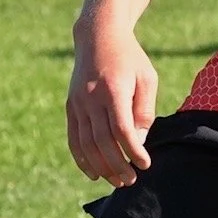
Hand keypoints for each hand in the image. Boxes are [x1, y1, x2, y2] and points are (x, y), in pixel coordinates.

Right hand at [67, 21, 157, 186]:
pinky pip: (73, 138)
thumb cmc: (129, 59)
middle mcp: (91, 98)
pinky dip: (82, 159)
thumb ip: (143, 110)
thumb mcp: (147, 78)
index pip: (121, 130)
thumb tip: (138, 141)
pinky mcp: (70, 106)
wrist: (97, 37)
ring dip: (101, 167)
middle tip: (131, 180)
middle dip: (118, 165)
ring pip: (86, 144)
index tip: (145, 164)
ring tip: (117, 181)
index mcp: (113, 90)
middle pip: (102, 142)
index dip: (133, 151)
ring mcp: (77, 103)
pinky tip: (94, 173)